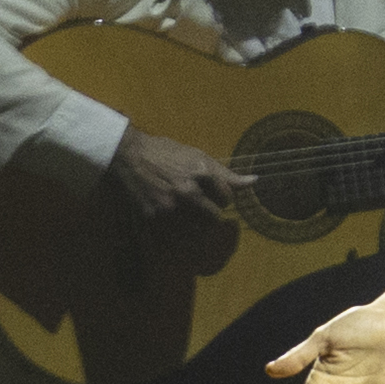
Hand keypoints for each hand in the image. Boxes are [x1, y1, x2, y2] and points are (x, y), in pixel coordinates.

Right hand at [107, 125, 244, 225]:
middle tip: (201, 204)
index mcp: (200, 172)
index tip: (215, 193)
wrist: (129, 156)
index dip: (223, 196)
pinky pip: (174, 232)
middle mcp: (187, 190)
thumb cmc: (166, 152)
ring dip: (196, 223)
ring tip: (187, 211)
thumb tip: (255, 181)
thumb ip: (226, 173)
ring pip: (197, 228)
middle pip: (215, 217)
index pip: (227, 197)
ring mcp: (170, 206)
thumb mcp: (197, 156)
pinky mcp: (154, 216)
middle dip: (212, 212)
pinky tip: (171, 214)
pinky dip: (176, 227)